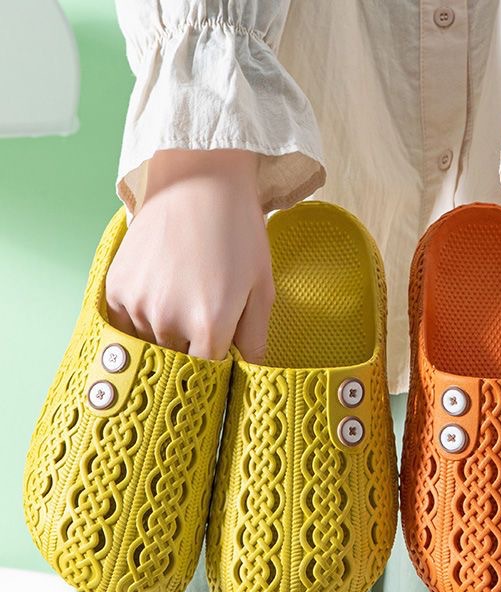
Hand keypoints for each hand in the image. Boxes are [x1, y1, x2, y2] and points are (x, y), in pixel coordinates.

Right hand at [105, 148, 272, 362]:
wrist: (198, 182)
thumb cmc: (239, 234)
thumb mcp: (262, 288)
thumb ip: (256, 338)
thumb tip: (253, 373)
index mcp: (210, 327)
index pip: (207, 377)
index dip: (215, 375)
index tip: (220, 368)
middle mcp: (169, 323)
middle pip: (178, 363)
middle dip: (192, 355)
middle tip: (202, 328)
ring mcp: (138, 306)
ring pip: (151, 345)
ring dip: (166, 338)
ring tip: (184, 302)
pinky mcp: (116, 289)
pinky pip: (126, 325)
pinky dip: (142, 321)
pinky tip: (161, 295)